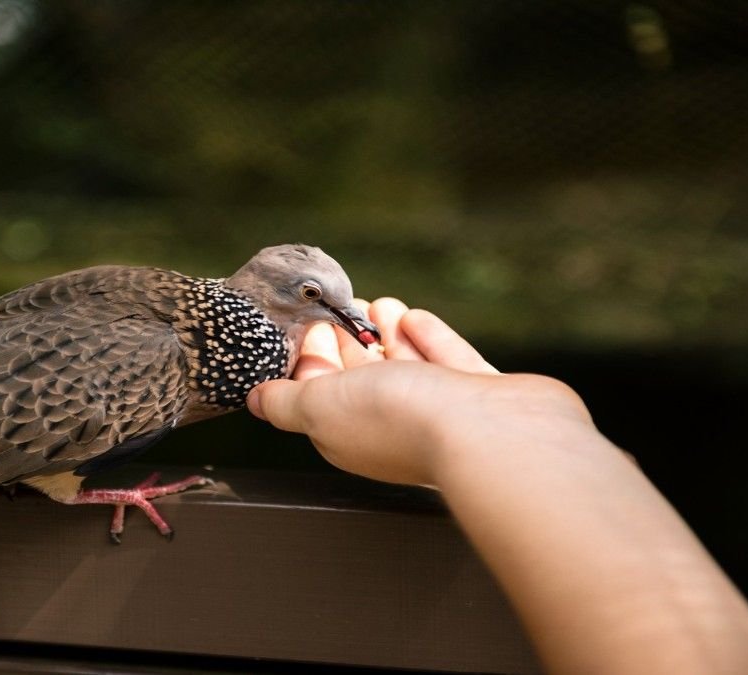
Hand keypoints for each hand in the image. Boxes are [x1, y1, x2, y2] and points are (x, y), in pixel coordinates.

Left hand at [247, 298, 592, 485]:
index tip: (311, 326)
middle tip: (342, 308)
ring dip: (387, 334)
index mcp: (350, 434)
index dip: (312, 358)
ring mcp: (443, 412)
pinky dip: (428, 338)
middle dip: (350, 343)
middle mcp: (395, 426)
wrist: (491, 433)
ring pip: (408, 368)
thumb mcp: (320, 407)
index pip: (322, 393)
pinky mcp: (482, 395)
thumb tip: (256, 401)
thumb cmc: (403, 421)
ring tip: (377, 303)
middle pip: (365, 380)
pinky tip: (414, 317)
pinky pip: (449, 361)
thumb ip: (287, 402)